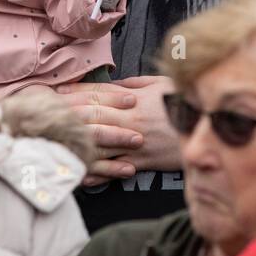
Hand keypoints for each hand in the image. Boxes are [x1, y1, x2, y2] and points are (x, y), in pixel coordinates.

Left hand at [55, 76, 178, 183]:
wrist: (210, 131)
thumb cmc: (185, 103)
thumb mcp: (162, 84)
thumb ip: (135, 83)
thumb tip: (114, 83)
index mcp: (134, 98)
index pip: (98, 93)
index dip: (74, 92)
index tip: (56, 92)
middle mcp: (130, 119)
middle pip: (91, 115)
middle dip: (66, 114)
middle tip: (45, 114)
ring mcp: (135, 141)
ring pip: (99, 142)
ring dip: (75, 142)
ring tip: (53, 142)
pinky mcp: (143, 161)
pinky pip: (115, 167)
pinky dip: (97, 171)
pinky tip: (79, 173)